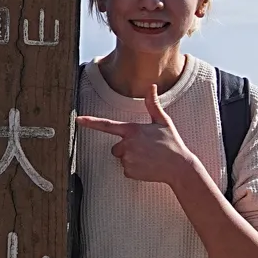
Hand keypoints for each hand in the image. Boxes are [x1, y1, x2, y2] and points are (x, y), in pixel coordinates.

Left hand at [75, 86, 198, 185]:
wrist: (179, 167)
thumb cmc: (172, 143)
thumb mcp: (163, 121)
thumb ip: (152, 103)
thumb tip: (151, 86)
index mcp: (132, 130)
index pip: (107, 125)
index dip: (91, 122)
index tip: (79, 120)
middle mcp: (127, 144)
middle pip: (116, 147)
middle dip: (127, 147)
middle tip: (145, 148)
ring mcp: (128, 159)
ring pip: (122, 158)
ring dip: (132, 158)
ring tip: (149, 157)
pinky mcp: (129, 171)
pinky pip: (126, 169)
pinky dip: (135, 169)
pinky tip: (148, 166)